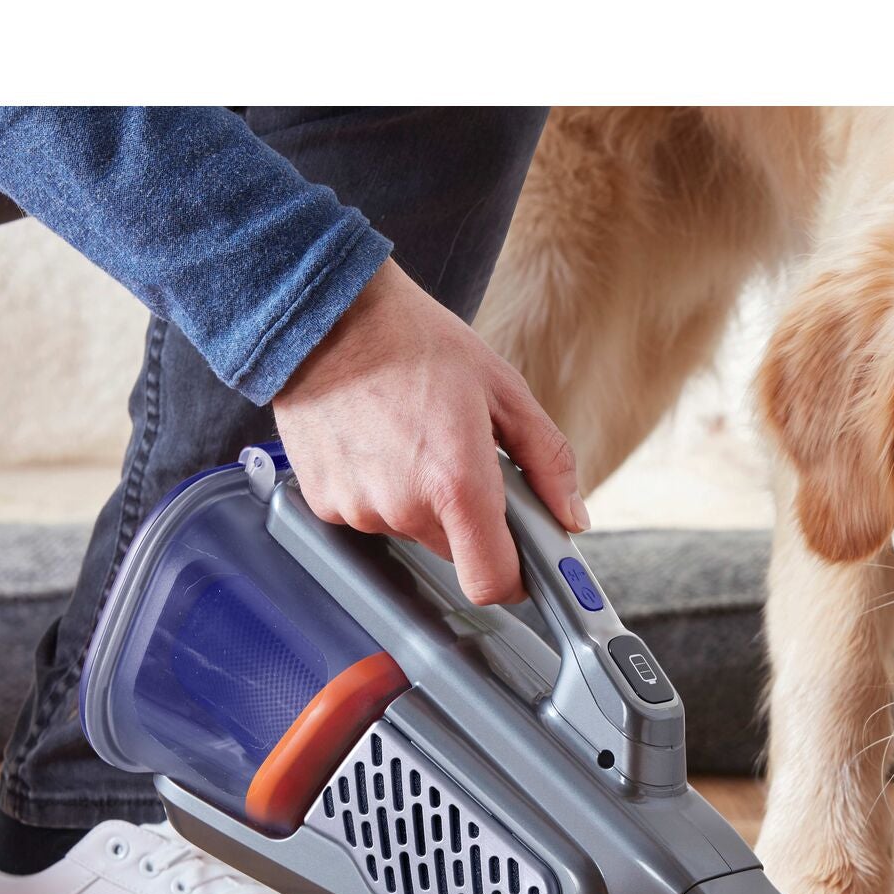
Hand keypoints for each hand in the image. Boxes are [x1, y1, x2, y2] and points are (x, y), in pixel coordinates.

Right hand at [272, 260, 586, 604]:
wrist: (327, 312)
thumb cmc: (415, 342)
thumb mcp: (505, 391)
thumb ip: (549, 462)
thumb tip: (571, 516)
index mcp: (456, 483)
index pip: (491, 581)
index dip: (512, 580)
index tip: (520, 563)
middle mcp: (403, 505)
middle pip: (455, 551)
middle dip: (467, 517)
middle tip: (460, 458)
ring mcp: (357, 507)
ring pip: (410, 531)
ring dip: (421, 501)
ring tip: (413, 438)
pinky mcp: (322, 502)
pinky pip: (368, 515)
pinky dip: (380, 490)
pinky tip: (378, 442)